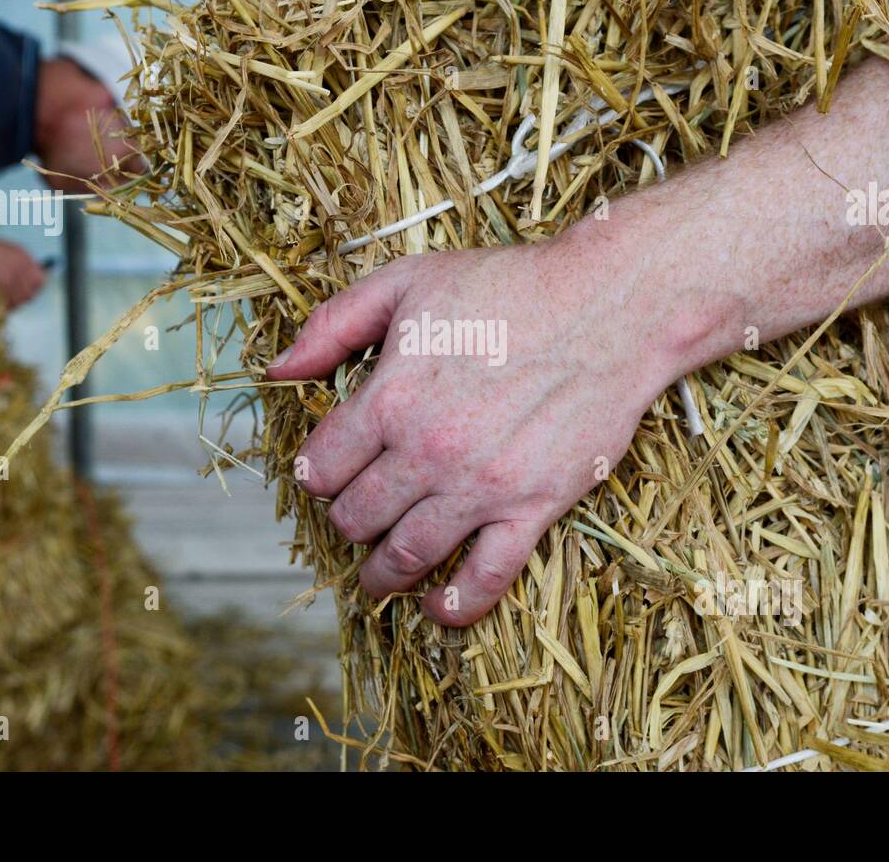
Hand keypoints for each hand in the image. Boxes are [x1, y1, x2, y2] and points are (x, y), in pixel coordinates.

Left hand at [267, 228, 718, 624]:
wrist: (612, 306)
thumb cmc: (512, 286)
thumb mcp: (408, 282)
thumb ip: (333, 325)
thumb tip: (276, 369)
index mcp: (389, 397)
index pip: (322, 465)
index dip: (317, 471)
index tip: (328, 472)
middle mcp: (426, 451)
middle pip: (356, 516)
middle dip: (347, 519)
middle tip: (356, 514)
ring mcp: (480, 486)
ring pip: (405, 555)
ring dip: (381, 573)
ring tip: (378, 576)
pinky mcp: (532, 507)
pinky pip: (485, 579)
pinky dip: (455, 605)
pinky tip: (437, 605)